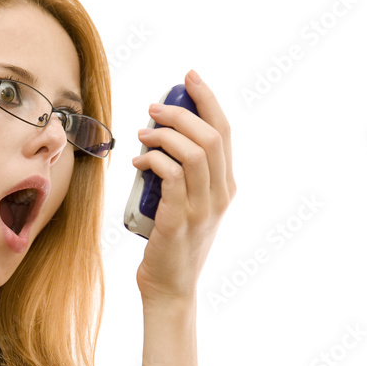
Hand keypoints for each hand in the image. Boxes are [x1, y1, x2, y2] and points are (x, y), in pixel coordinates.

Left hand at [130, 69, 235, 303]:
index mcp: (227, 187)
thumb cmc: (172, 244)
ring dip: (165, 134)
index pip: (224, 131)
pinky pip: (171, 176)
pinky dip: (154, 159)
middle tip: (153, 107)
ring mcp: (202, 209)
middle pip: (210, 136)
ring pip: (193, 152)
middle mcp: (220, 195)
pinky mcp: (179, 221)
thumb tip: (164, 138)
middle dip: (181, 111)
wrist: (170, 288)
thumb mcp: (190, 206)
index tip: (188, 77)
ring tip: (142, 133)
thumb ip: (186, 176)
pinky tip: (139, 158)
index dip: (207, 99)